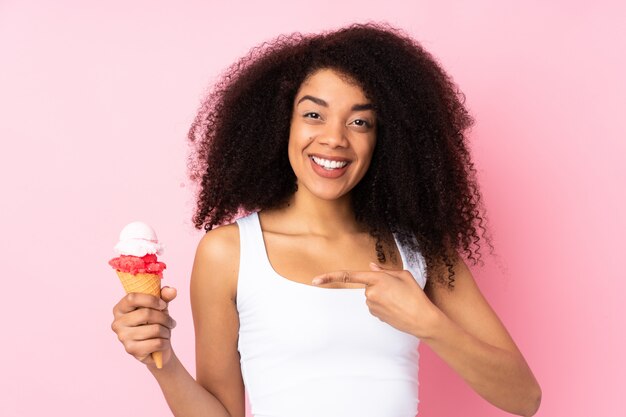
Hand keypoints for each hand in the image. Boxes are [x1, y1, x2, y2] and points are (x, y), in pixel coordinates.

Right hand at [111, 286, 177, 366]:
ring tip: (167, 331)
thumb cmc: (154, 323)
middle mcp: (118, 323)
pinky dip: (165, 342)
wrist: (156, 347)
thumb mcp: (159, 307)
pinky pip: (156, 343)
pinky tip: (164, 342)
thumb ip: (164, 296)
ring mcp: (123, 337)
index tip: (163, 305)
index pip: (132, 298)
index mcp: (120, 308)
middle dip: (164, 317)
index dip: (151, 299)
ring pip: (154, 329)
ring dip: (166, 330)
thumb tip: (172, 290)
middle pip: (146, 313)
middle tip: (170, 322)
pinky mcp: (131, 350)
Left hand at [312, 263, 440, 338]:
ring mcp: (372, 306)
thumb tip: (371, 267)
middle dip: (379, 286)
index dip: (330, 277)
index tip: (315, 280)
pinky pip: (375, 306)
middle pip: (368, 285)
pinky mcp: (375, 315)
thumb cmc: (415, 295)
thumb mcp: (403, 275)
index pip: (349, 276)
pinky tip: (397, 308)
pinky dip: (384, 305)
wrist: (422, 319)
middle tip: (398, 291)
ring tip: (400, 300)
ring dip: (382, 296)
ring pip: (371, 296)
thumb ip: (384, 271)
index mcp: (377, 279)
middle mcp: (370, 293)